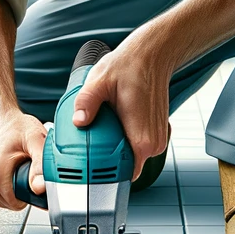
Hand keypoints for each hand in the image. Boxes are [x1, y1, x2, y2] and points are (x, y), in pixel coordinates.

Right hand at [0, 111, 47, 210]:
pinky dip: (6, 189)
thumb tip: (40, 188)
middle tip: (23, 168)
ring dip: (14, 189)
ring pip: (5, 203)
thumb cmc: (14, 127)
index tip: (31, 174)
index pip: (19, 202)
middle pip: (12, 203)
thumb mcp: (35, 140)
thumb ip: (41, 165)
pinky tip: (7, 173)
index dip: (31, 191)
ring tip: (14, 168)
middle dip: (22, 189)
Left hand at [71, 40, 171, 178]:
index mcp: (141, 137)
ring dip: (115, 149)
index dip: (105, 178)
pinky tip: (112, 125)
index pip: (125, 176)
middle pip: (126, 167)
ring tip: (99, 134)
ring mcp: (156, 137)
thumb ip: (87, 102)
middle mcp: (153, 142)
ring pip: (131, 156)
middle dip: (106, 162)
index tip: (88, 174)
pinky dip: (123, 140)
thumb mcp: (100, 82)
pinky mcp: (155, 131)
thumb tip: (78, 120)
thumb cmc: (130, 66)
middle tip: (87, 148)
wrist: (152, 55)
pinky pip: (136, 145)